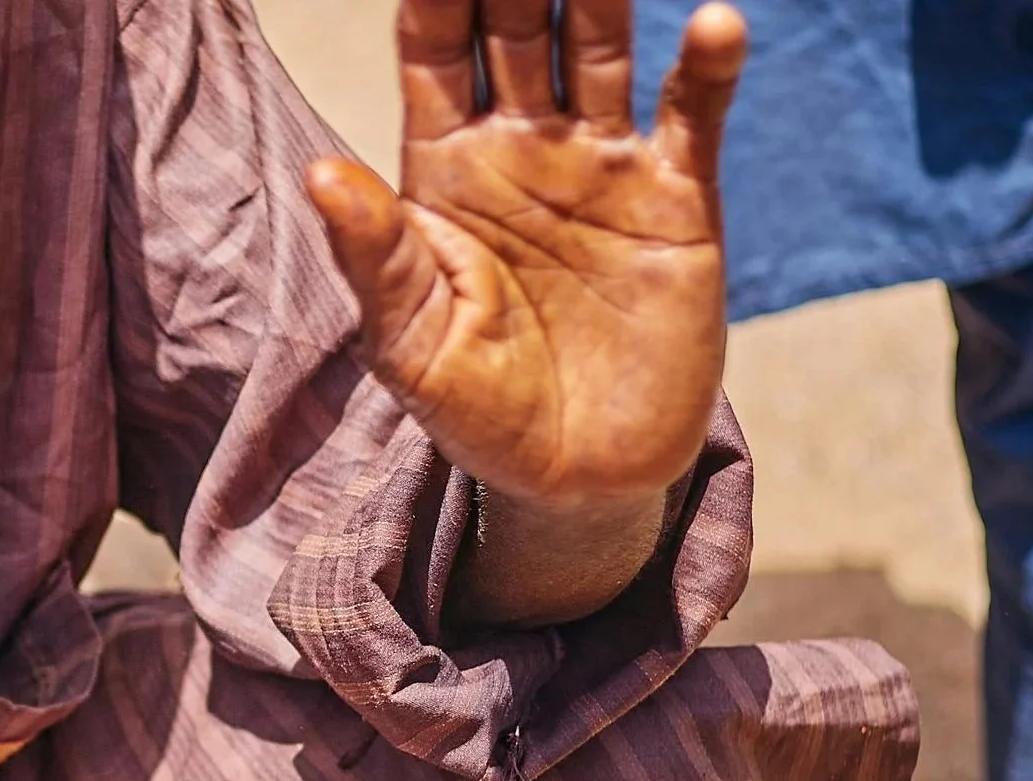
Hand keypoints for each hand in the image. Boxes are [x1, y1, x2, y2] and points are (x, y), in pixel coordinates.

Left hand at [306, 0, 745, 505]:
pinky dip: (706, 64)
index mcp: (446, 175)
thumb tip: (320, 173)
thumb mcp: (410, 347)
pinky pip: (693, 112)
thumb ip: (375, 258)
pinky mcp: (675, 199)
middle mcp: (522, 149)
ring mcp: (601, 166)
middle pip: (519, 21)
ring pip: (601, 41)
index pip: (436, 49)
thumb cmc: (478, 416)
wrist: (576, 482)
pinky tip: (712, 21)